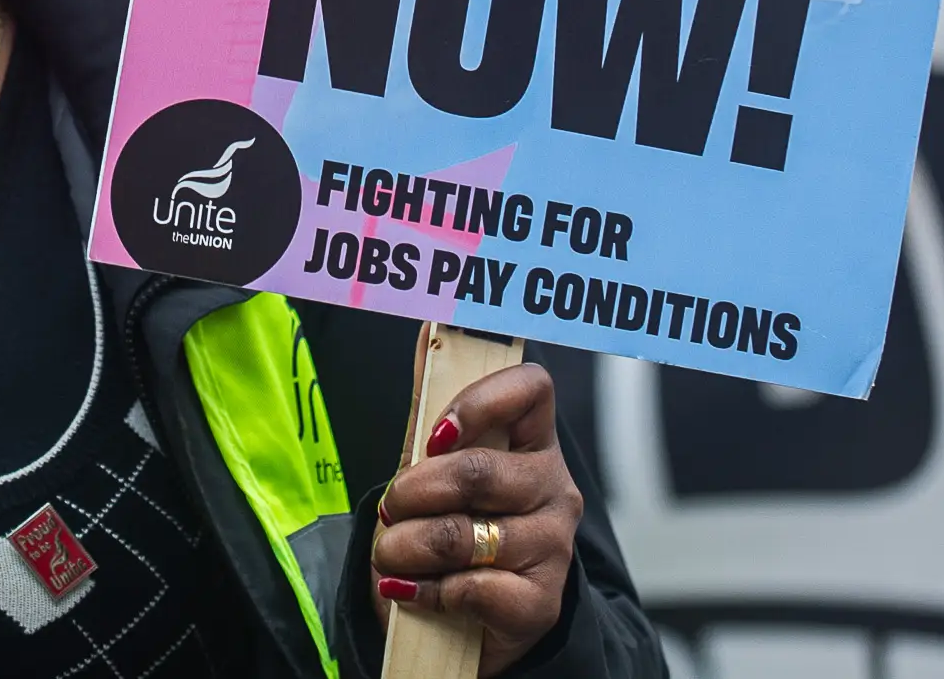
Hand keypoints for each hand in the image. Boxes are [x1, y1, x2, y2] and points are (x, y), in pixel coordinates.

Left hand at [372, 363, 585, 676]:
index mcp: (534, 441)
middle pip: (478, 472)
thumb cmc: (456, 525)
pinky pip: (473, 587)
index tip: (436, 435)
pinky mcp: (540, 601)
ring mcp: (553, 546)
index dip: (480, 402)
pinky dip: (427, 590)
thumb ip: (433, 399)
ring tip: (389, 555)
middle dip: (412, 492)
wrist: (472, 620)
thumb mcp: (436, 464)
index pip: (533, 389)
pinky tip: (413, 590)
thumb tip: (427, 323)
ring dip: (406, 546)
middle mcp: (554, 489)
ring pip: (465, 534)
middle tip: (388, 508)